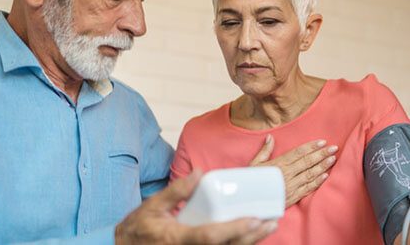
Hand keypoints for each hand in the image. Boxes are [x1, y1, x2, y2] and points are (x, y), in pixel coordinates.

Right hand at [115, 170, 277, 244]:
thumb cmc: (139, 229)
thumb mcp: (152, 206)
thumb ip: (176, 190)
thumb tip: (199, 172)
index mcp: (178, 238)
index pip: (212, 236)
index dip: (235, 229)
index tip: (255, 219)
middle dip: (252, 237)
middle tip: (270, 222)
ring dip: (249, 242)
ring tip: (267, 228)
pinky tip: (251, 237)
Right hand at [250, 135, 337, 207]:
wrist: (249, 201)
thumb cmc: (251, 181)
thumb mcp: (254, 164)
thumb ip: (264, 151)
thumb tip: (270, 137)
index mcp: (278, 164)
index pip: (298, 152)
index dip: (311, 146)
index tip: (322, 141)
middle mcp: (286, 174)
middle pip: (307, 161)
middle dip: (322, 154)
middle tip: (334, 148)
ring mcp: (291, 186)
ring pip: (310, 174)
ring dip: (323, 166)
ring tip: (333, 159)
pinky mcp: (293, 196)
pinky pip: (308, 188)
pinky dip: (317, 182)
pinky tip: (326, 175)